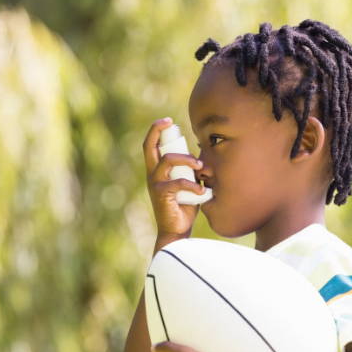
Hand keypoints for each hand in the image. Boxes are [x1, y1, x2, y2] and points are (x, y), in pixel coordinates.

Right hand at [143, 117, 206, 237]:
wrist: (177, 230)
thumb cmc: (185, 208)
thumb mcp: (190, 186)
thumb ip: (192, 173)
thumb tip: (203, 160)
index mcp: (158, 172)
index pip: (151, 147)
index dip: (156, 131)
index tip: (167, 121)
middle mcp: (153, 175)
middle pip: (149, 147)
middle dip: (156, 130)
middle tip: (169, 122)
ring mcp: (155, 183)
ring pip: (168, 160)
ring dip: (187, 159)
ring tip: (200, 166)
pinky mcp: (161, 194)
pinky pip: (178, 182)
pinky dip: (193, 186)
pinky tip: (203, 193)